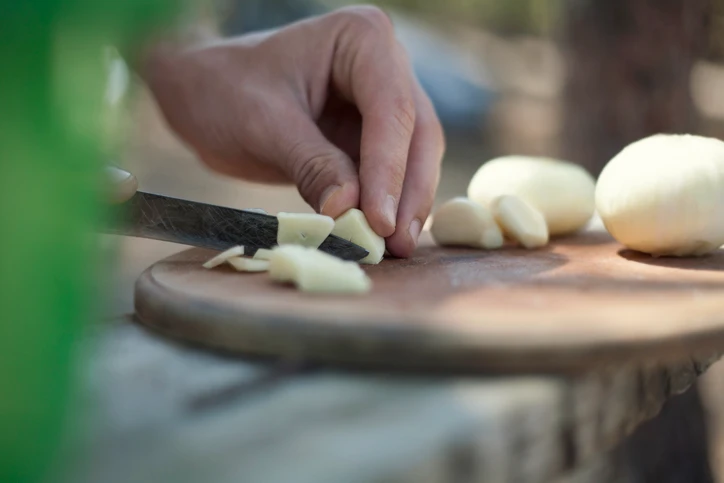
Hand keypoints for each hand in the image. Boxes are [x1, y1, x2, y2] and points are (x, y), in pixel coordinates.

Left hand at [141, 6, 444, 256]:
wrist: (202, 94)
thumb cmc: (224, 90)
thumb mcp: (264, 124)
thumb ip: (311, 164)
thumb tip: (349, 210)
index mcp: (361, 39)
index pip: (391, 109)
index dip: (390, 169)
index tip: (380, 221)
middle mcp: (383, 65)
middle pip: (416, 133)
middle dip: (408, 192)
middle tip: (398, 243)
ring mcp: (380, 101)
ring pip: (414, 156)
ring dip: (405, 204)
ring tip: (394, 248)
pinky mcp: (370, 136)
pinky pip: (392, 173)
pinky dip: (388, 204)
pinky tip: (383, 237)